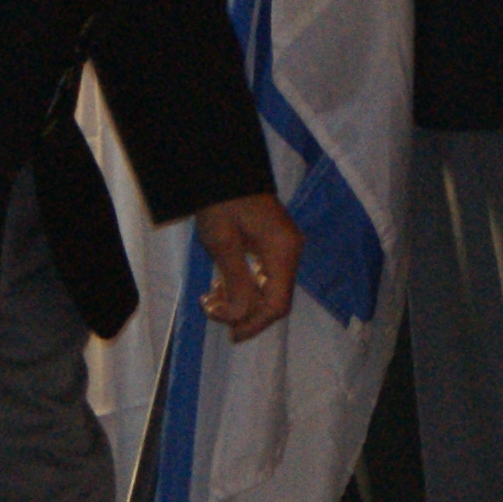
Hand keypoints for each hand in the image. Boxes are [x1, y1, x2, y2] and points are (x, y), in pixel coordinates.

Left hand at [195, 193, 305, 337]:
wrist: (223, 169)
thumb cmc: (221, 202)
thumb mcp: (222, 244)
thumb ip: (235, 282)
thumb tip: (241, 316)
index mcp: (283, 251)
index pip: (277, 304)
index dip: (255, 323)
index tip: (229, 331)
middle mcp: (290, 252)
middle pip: (276, 299)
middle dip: (246, 313)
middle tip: (212, 310)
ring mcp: (285, 247)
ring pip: (270, 289)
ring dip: (242, 300)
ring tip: (212, 297)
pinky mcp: (275, 243)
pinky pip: (265, 275)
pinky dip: (245, 286)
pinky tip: (222, 284)